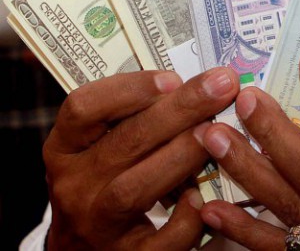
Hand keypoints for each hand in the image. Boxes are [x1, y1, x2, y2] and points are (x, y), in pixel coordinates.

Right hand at [43, 67, 238, 249]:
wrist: (85, 249)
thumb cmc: (105, 181)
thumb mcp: (103, 146)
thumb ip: (136, 118)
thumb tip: (198, 85)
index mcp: (65, 148)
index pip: (82, 108)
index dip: (129, 89)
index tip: (173, 78)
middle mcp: (74, 184)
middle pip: (124, 142)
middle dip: (179, 110)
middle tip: (221, 87)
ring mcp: (97, 224)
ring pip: (135, 189)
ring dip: (180, 157)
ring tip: (215, 133)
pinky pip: (159, 242)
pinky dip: (184, 221)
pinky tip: (204, 199)